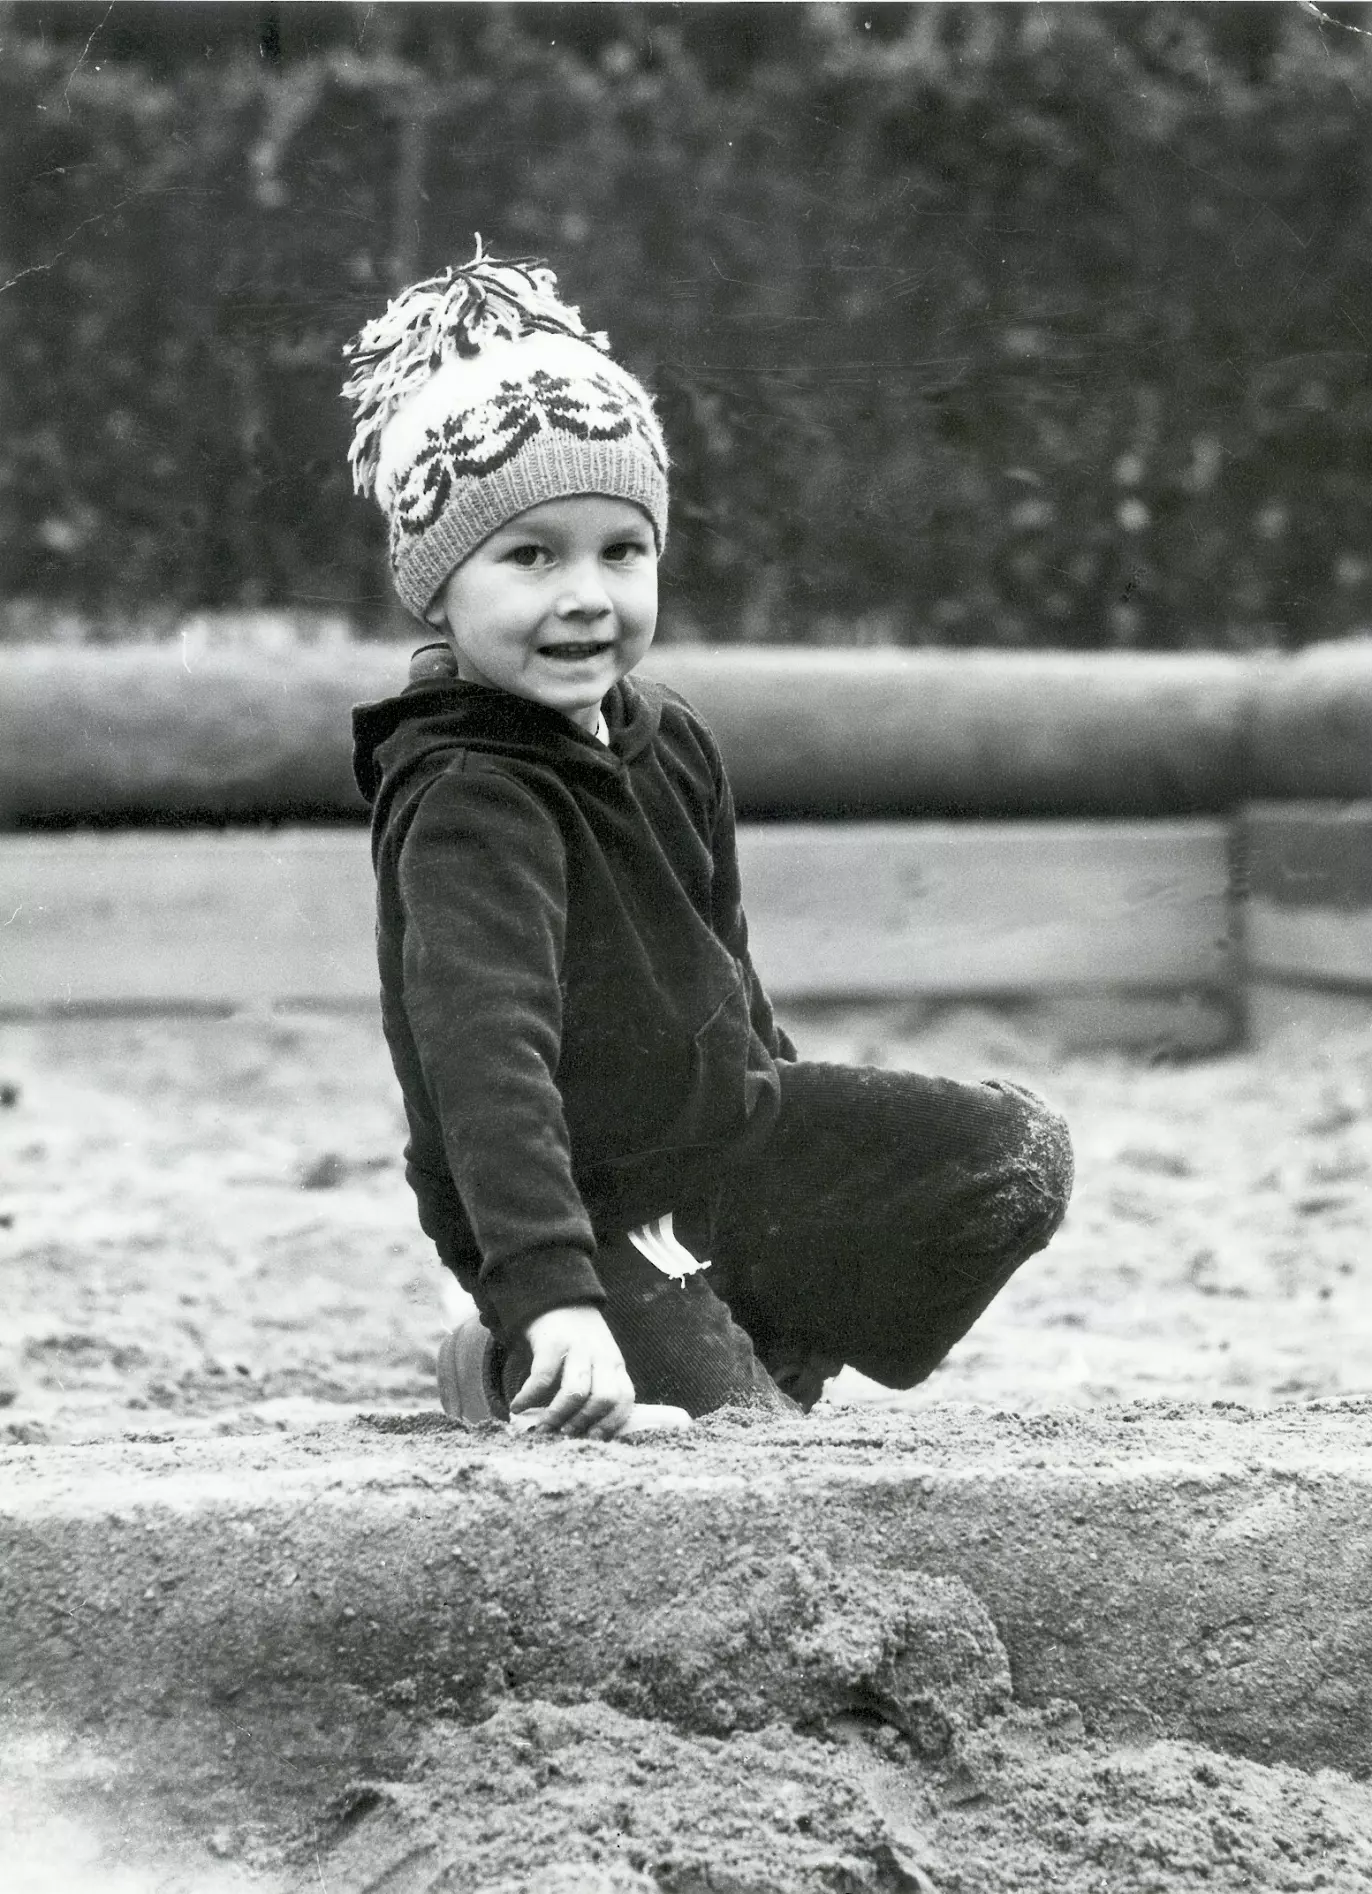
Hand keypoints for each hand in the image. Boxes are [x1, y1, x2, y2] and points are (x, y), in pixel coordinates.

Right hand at [511, 1305, 635, 1438]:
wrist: (556, 1297)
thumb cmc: (576, 1339)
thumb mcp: (597, 1359)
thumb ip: (598, 1386)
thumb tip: (584, 1431)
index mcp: (615, 1364)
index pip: (625, 1398)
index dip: (611, 1423)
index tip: (593, 1438)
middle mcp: (601, 1355)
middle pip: (603, 1398)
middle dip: (583, 1422)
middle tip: (565, 1435)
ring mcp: (578, 1347)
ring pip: (576, 1391)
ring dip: (558, 1415)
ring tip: (543, 1427)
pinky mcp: (552, 1341)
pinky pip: (542, 1377)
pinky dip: (529, 1396)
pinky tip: (518, 1406)